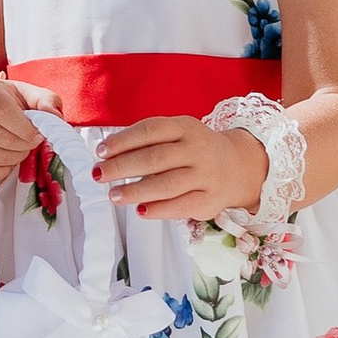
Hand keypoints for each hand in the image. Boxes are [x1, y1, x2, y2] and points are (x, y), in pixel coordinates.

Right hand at [0, 76, 41, 181]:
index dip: (26, 128)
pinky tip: (5, 159)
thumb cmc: (4, 101)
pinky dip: (2, 171)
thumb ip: (45, 101)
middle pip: (3, 140)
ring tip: (18, 148)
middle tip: (30, 140)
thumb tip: (56, 118)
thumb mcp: (25, 93)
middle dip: (25, 145)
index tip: (38, 134)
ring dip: (16, 158)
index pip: (4, 113)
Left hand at [96, 112, 270, 224]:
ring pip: (167, 184)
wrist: (238, 166)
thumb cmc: (193, 150)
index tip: (101, 152)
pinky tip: (141, 210)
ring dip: (137, 191)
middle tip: (99, 175)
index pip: (151, 130)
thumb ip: (148, 142)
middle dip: (123, 167)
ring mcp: (206, 175)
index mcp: (186, 127)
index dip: (123, 141)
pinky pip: (182, 206)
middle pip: (155, 158)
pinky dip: (159, 209)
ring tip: (114, 195)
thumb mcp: (177, 134)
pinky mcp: (210, 200)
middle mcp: (198, 149)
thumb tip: (108, 156)